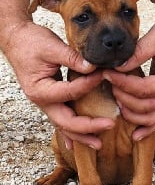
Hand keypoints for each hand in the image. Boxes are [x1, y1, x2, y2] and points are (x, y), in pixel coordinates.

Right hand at [4, 22, 114, 148]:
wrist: (15, 40)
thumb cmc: (31, 42)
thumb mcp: (52, 46)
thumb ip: (72, 58)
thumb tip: (93, 67)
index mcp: (40, 89)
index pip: (69, 92)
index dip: (88, 85)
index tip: (103, 75)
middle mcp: (42, 101)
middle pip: (66, 121)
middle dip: (88, 127)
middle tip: (110, 124)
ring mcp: (46, 103)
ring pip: (64, 125)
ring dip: (82, 135)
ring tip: (98, 144)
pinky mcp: (52, 101)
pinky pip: (62, 120)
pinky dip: (71, 132)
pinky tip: (79, 142)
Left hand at [103, 13, 154, 140]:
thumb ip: (138, 53)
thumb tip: (117, 66)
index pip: (145, 89)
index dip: (123, 84)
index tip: (107, 73)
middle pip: (145, 107)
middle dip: (123, 97)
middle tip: (108, 81)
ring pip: (150, 117)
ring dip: (130, 113)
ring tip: (115, 98)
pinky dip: (146, 129)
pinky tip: (135, 136)